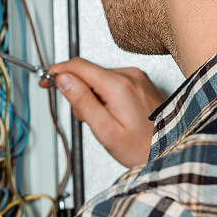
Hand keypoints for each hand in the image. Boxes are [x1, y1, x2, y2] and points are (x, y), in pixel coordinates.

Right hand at [46, 58, 165, 167]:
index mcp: (119, 85)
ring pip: (99, 79)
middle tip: (87, 119)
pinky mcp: (141, 83)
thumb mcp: (105, 130)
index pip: (78, 66)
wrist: (171, 151)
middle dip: (79, 93)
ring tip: (106, 121)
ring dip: (93, 97)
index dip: (57, 71)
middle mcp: (130, 76)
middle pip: (88, 73)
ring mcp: (137, 78)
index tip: (45, 79)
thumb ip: (82, 102)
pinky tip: (115, 115)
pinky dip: (106, 96)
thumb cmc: (142, 148)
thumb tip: (63, 79)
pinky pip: (113, 83)